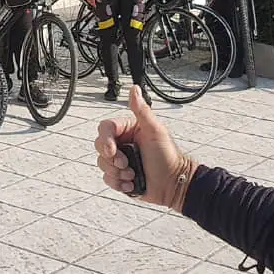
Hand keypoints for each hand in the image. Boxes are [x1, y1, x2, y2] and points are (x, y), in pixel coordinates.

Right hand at [96, 87, 195, 210]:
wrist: (173, 184)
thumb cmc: (168, 157)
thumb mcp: (155, 130)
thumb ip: (142, 110)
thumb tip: (134, 89)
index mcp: (128, 129)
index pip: (105, 129)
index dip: (106, 140)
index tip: (113, 150)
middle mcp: (123, 143)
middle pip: (100, 147)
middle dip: (112, 159)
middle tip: (127, 163)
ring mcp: (120, 160)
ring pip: (102, 164)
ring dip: (117, 173)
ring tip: (133, 174)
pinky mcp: (120, 176)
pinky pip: (108, 179)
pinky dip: (119, 183)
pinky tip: (132, 183)